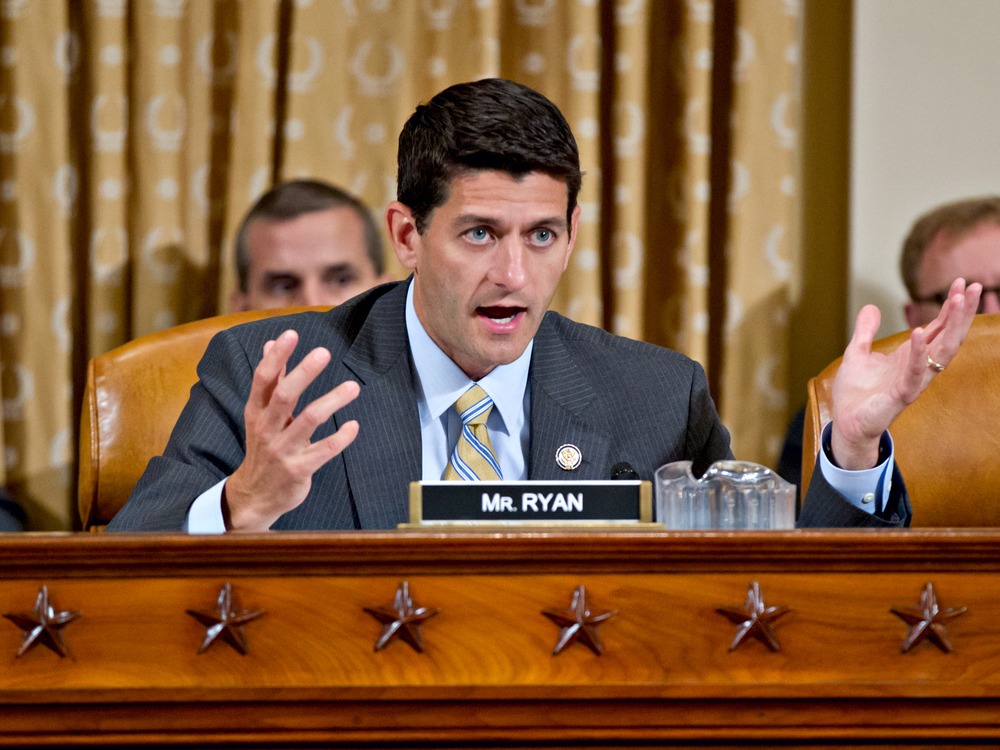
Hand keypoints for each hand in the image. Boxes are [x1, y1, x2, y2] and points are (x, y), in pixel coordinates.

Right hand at [224, 330, 360, 530]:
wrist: (256, 495)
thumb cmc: (264, 447)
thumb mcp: (261, 415)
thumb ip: (270, 381)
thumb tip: (271, 344)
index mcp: (257, 412)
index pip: (263, 379)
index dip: (276, 356)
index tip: (291, 334)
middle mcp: (267, 429)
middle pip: (284, 395)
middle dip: (304, 373)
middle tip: (323, 352)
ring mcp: (283, 450)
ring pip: (309, 420)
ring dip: (333, 401)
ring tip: (353, 387)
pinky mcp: (299, 469)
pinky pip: (324, 451)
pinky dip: (341, 438)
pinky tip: (354, 426)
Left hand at [830, 278, 980, 469]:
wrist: (844, 423)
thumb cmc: (855, 393)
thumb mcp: (856, 354)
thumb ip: (865, 332)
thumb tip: (871, 307)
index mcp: (910, 357)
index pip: (938, 328)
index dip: (951, 307)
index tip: (961, 283)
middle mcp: (918, 368)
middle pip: (948, 336)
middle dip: (962, 312)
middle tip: (975, 286)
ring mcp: (912, 382)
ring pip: (941, 353)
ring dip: (951, 327)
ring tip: (958, 301)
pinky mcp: (900, 396)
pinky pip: (913, 373)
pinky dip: (917, 353)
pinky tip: (918, 332)